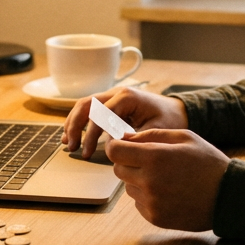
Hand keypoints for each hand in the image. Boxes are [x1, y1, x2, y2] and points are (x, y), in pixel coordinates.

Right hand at [63, 87, 187, 158]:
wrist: (177, 111)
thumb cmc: (169, 120)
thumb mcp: (155, 130)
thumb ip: (133, 137)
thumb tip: (112, 144)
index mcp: (128, 97)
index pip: (101, 113)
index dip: (91, 134)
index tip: (88, 152)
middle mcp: (117, 93)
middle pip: (87, 104)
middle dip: (76, 126)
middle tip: (72, 147)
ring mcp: (112, 96)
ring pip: (84, 104)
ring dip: (73, 122)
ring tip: (67, 143)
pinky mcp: (111, 104)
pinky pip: (89, 109)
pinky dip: (79, 121)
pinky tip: (72, 134)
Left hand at [105, 129, 229, 230]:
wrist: (228, 196)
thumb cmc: (207, 162)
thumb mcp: (184, 137)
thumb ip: (151, 135)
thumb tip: (125, 138)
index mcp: (155, 157)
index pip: (114, 151)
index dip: (116, 146)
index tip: (124, 145)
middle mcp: (149, 181)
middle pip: (118, 169)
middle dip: (128, 162)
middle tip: (148, 160)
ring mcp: (151, 202)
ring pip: (127, 186)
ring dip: (138, 180)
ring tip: (164, 177)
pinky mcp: (155, 217)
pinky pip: (138, 203)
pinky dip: (146, 196)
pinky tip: (168, 192)